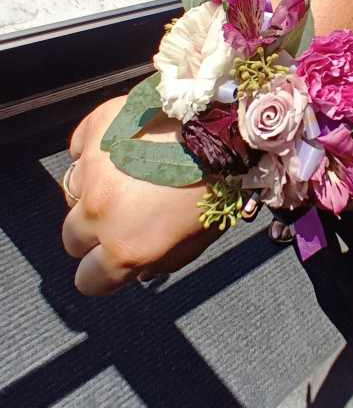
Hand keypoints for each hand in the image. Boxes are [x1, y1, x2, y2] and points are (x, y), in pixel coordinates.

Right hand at [62, 96, 221, 295]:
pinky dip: (93, 152)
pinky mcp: (95, 130)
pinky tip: (120, 149)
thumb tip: (140, 268)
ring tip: (127, 177)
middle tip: (125, 215)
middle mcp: (100, 211)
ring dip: (93, 191)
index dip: (103, 274)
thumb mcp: (200, 240)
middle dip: (95, 233)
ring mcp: (92, 168)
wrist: (224, 127)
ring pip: (72, 193)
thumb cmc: (221, 182)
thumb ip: (163, 262)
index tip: (114, 262)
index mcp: (127, 245)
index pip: (90, 280)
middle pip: (73, 238)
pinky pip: (79, 149)